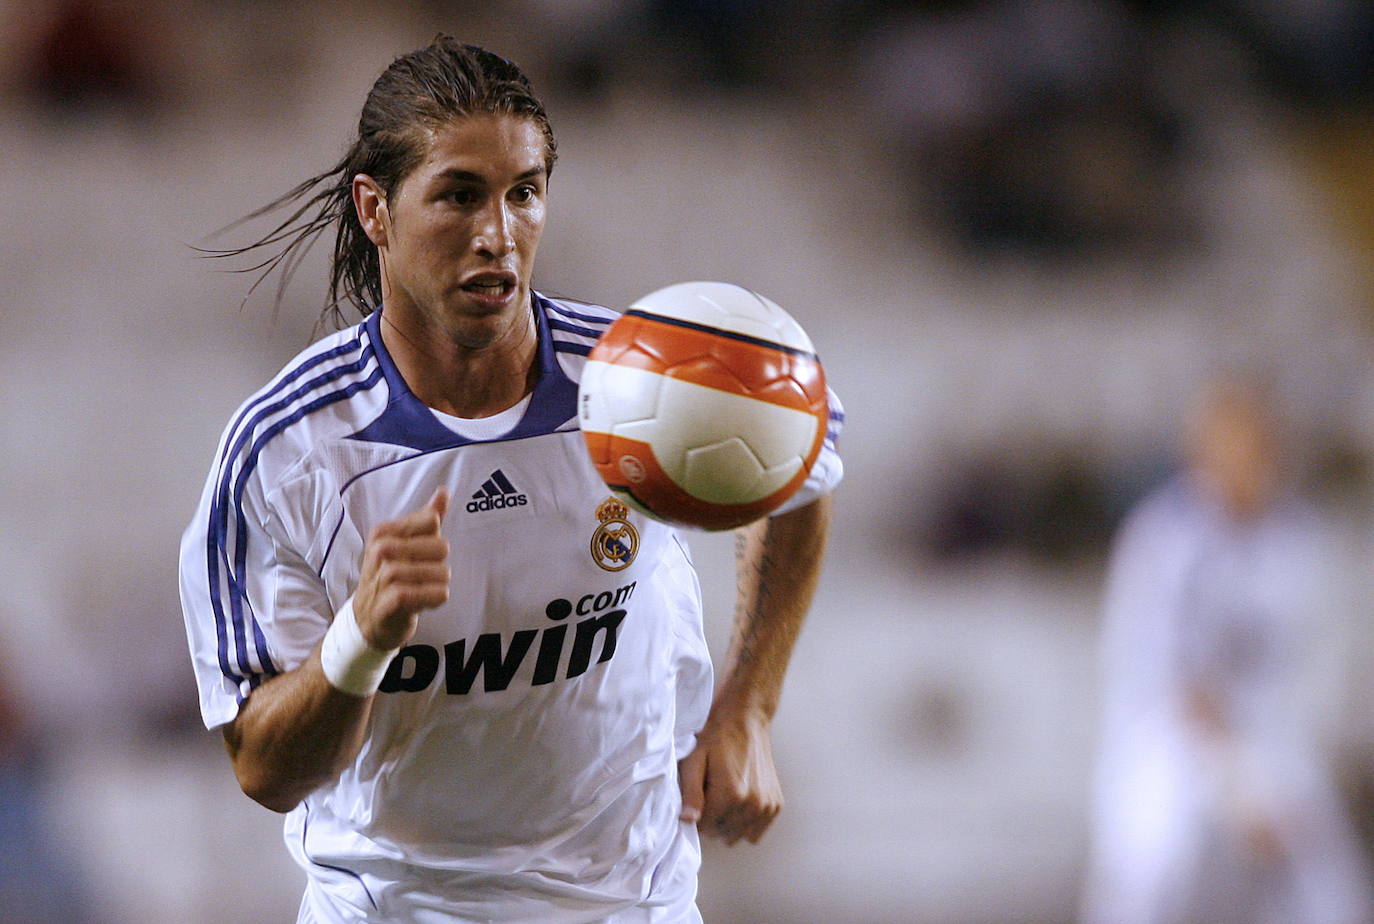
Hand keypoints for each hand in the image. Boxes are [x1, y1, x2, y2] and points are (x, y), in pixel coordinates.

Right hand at [352, 489, 450, 649]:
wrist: (367, 620)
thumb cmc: (391, 578)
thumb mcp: (406, 545)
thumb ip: (425, 518)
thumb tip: (444, 491)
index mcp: (383, 531)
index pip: (432, 522)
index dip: (434, 541)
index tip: (418, 556)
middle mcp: (380, 550)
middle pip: (441, 547)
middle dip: (439, 565)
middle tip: (423, 577)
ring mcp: (383, 575)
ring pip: (439, 572)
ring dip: (440, 585)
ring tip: (426, 591)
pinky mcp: (390, 602)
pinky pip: (430, 594)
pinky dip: (436, 598)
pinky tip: (429, 601)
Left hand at [678, 704, 781, 844]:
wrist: (747, 718)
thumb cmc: (716, 736)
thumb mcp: (694, 759)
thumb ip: (690, 793)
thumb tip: (687, 820)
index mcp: (731, 794)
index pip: (704, 827)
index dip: (696, 813)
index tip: (698, 794)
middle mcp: (753, 804)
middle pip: (722, 833)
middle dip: (712, 818)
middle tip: (711, 792)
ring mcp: (768, 806)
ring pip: (739, 835)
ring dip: (729, 822)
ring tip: (726, 795)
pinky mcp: (776, 804)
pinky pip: (756, 831)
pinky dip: (746, 822)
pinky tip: (740, 799)